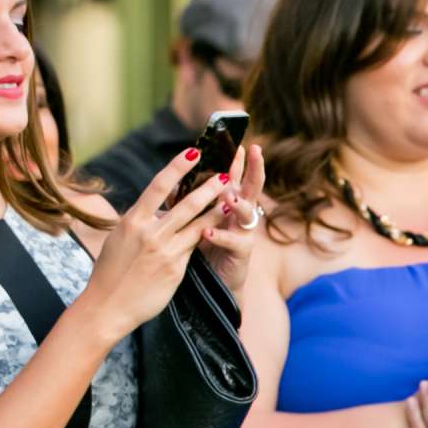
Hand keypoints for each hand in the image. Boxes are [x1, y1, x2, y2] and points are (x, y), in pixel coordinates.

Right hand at [77, 146, 230, 345]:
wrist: (107, 305)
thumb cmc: (111, 273)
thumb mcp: (120, 240)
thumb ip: (138, 223)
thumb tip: (151, 210)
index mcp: (132, 220)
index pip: (158, 186)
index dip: (177, 167)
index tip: (193, 152)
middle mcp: (148, 231)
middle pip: (184, 203)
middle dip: (208, 186)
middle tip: (226, 172)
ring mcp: (162, 249)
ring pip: (197, 222)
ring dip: (217, 206)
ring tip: (234, 193)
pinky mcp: (174, 266)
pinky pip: (197, 244)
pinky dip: (212, 231)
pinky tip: (225, 224)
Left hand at [198, 141, 267, 298]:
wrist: (216, 285)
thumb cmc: (204, 251)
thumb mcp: (195, 221)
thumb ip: (190, 202)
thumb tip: (172, 180)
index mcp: (230, 206)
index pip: (235, 178)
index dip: (237, 161)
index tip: (240, 142)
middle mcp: (241, 217)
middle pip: (252, 188)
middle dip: (255, 169)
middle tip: (255, 151)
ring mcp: (244, 234)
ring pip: (247, 214)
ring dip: (238, 202)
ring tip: (228, 194)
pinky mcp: (242, 254)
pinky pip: (234, 243)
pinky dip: (221, 236)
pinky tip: (209, 231)